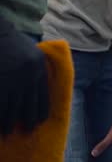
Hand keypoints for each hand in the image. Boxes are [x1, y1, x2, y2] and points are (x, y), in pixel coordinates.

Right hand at [0, 16, 48, 134]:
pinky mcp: (0, 83)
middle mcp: (29, 76)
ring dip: (9, 123)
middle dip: (27, 122)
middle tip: (25, 132)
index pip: (43, 97)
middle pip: (29, 106)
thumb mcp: (32, 53)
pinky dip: (0, 116)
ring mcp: (13, 80)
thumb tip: (39, 88)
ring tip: (6, 132)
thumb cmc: (13, 42)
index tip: (37, 123)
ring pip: (12, 109)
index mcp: (39, 69)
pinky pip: (0, 105)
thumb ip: (37, 70)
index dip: (39, 113)